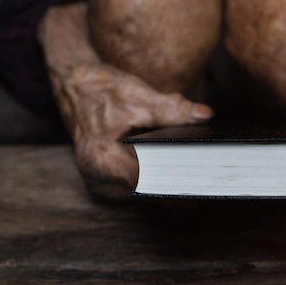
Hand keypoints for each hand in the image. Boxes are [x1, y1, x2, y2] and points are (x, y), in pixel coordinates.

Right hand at [37, 3, 212, 200]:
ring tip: (198, 175)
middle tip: (209, 179)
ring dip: (169, 187)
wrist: (76, 89)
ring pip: (145, 195)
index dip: (177, 182)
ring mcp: (103, 184)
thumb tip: (204, 115)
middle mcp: (99, 178)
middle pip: (148, 194)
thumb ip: (172, 108)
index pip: (147, 182)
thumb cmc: (102, 91)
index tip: (204, 180)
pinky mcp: (109, 182)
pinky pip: (139, 189)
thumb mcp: (138, 96)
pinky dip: (157, 181)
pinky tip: (177, 171)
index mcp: (102, 158)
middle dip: (178, 187)